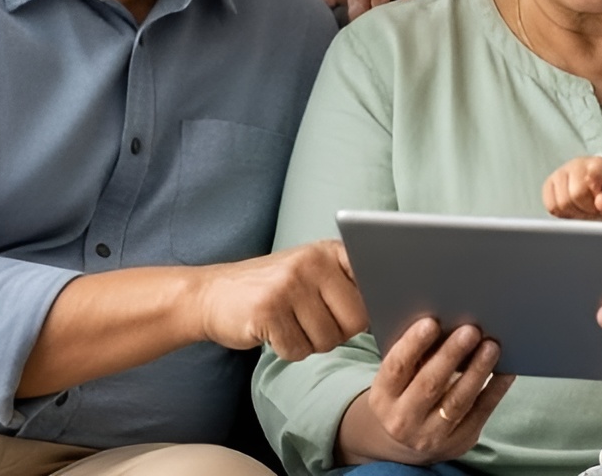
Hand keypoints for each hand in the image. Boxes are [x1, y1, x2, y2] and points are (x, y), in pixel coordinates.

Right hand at [197, 241, 365, 360]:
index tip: (359, 314)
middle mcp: (311, 262)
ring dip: (311, 343)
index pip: (374, 281)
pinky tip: (274, 331)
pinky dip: (288, 350)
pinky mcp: (268, 310)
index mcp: (329, 250)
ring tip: (290, 323)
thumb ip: (346, 284)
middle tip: (312, 321)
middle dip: (339, 332)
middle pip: (356, 319)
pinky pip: (298, 350)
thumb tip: (390, 311)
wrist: (212, 294)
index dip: (371, 306)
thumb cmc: (273, 289)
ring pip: (328, 339)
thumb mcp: (311, 272)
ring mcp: (289, 285)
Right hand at [352, 317, 514, 465]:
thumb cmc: (405, 395)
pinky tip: (506, 370)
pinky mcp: (458, 442)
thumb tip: (445, 322)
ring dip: (477, 371)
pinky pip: (480, 413)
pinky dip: (495, 390)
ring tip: (492, 346)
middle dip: (451, 355)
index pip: (396, 367)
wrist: (406, 444)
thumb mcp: (396, 381)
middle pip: (429, 385)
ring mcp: (431, 435)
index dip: (413, 344)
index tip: (431, 322)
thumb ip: (413, 357)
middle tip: (470, 330)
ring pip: (457, 401)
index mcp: (383, 397)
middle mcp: (403, 419)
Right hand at [542, 156, 601, 220]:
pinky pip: (551, 206)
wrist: (598, 196)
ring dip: (574, 212)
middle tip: (593, 209)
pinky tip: (572, 209)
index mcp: (598, 164)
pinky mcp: (548, 185)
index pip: (592, 176)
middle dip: (586, 209)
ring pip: (562, 202)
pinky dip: (562, 213)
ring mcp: (560, 173)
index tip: (600, 201)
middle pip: (576, 194)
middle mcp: (577, 164)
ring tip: (583, 209)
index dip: (594, 193)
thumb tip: (601, 202)